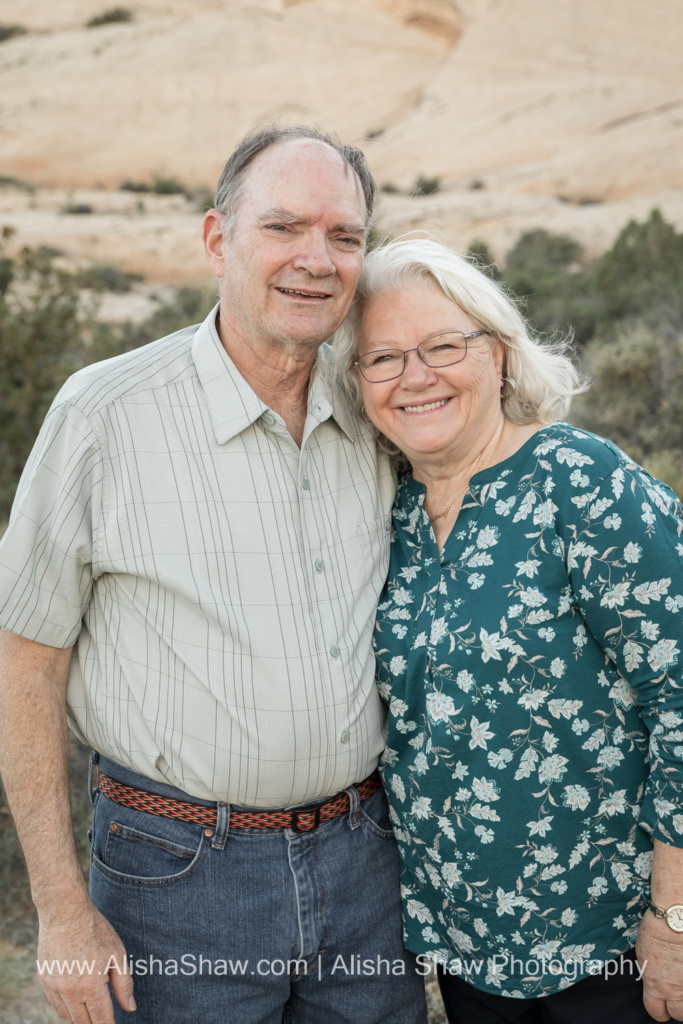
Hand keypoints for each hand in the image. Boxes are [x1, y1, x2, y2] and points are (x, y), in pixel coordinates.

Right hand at [37, 901, 134, 1023]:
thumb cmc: (94, 930)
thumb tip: (130, 1008)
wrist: (64, 912)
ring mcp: (54, 987)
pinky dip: (66, 1011)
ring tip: (92, 1017)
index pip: (101, 1019)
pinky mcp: (44, 981)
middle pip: (83, 1023)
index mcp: (91, 984)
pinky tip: (76, 1006)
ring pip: (67, 1017)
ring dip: (80, 1020)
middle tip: (104, 1021)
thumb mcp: (117, 953)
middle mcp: (70, 991)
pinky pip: (55, 1006)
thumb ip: (124, 984)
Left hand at [636, 908, 682, 1021]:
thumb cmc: (656, 930)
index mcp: (655, 984)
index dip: (659, 1010)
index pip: (655, 1011)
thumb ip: (652, 975)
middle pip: (678, 1014)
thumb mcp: (645, 956)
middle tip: (677, 998)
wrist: (675, 920)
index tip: (662, 1005)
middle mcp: (674, 989)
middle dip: (677, 1008)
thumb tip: (656, 982)